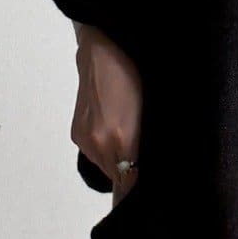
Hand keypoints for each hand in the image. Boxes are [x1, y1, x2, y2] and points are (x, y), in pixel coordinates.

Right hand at [72, 25, 142, 198]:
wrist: (102, 46)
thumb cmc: (136, 71)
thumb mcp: (154, 110)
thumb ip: (152, 145)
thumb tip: (158, 171)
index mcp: (123, 141)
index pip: (134, 187)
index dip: (147, 192)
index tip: (159, 192)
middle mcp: (100, 146)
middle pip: (122, 181)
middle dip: (136, 176)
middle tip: (152, 163)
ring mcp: (86, 141)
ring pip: (110, 169)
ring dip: (123, 163)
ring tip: (134, 140)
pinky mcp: (78, 135)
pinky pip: (98, 156)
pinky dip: (110, 151)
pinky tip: (119, 131)